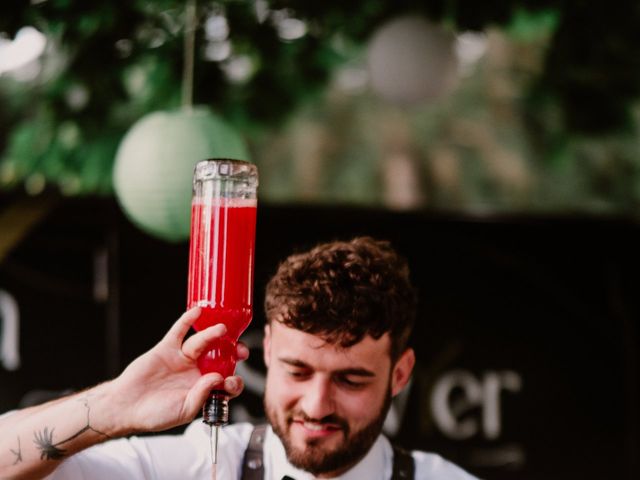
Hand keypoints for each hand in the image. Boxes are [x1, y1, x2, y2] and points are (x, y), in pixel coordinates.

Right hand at [107, 307, 247, 433]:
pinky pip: (179, 331)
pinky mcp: (167, 348)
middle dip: (233, 353)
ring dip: (213, 334)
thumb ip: (202, 396)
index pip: (226, 380)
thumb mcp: (184, 411)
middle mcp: (196, 371)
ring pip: (202, 342)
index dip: (234, 380)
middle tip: (241, 351)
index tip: (232, 382)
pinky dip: (187, 320)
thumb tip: (218, 378)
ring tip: (222, 330)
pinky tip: (197, 312)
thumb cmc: (155, 414)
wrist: (126, 406)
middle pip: (221, 357)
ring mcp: (182, 358)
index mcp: (204, 388)